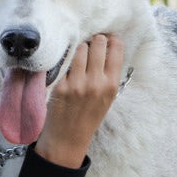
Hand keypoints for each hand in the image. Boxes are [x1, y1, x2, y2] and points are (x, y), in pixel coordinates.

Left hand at [35, 33, 123, 167]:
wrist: (68, 137)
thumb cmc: (89, 114)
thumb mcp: (107, 97)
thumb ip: (108, 73)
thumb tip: (107, 44)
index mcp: (111, 84)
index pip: (116, 48)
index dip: (111, 39)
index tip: (107, 39)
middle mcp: (95, 83)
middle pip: (98, 43)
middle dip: (95, 40)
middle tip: (91, 45)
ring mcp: (77, 84)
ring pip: (80, 48)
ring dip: (79, 48)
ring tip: (78, 56)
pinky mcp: (60, 85)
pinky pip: (64, 61)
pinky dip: (65, 60)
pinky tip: (66, 66)